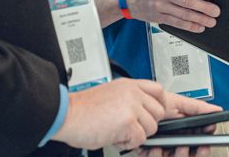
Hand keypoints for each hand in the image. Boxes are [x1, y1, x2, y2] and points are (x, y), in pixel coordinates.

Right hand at [52, 78, 166, 149]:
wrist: (66, 115)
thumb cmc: (82, 109)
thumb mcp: (110, 94)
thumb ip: (129, 98)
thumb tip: (144, 110)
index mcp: (128, 85)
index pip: (158, 90)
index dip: (161, 103)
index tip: (159, 112)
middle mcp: (132, 93)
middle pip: (158, 111)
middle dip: (146, 123)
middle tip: (130, 127)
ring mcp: (131, 106)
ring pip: (151, 127)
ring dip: (136, 135)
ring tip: (118, 132)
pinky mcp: (128, 122)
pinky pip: (140, 139)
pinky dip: (128, 143)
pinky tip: (115, 137)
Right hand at [127, 0, 219, 31]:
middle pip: (187, 1)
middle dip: (204, 7)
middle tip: (215, 11)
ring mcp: (159, 6)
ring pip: (183, 14)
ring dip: (199, 19)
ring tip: (210, 21)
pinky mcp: (157, 17)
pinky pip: (176, 23)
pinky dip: (189, 26)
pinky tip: (198, 27)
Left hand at [136, 95, 220, 156]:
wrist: (133, 103)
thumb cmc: (153, 103)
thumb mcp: (176, 103)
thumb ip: (197, 108)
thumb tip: (216, 110)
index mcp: (182, 133)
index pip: (197, 146)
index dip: (202, 148)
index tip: (205, 144)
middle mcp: (172, 143)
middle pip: (186, 154)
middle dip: (193, 153)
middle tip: (193, 146)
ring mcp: (161, 149)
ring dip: (178, 155)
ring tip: (177, 147)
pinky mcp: (148, 152)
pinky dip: (156, 154)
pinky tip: (157, 148)